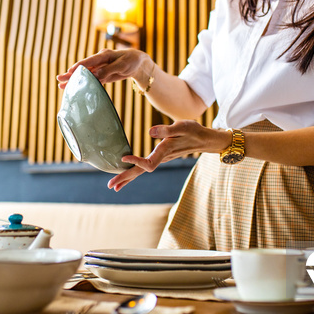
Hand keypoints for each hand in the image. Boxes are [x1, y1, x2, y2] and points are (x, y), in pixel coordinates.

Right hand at [57, 48, 148, 89]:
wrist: (138, 63)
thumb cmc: (131, 61)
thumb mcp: (122, 65)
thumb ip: (108, 70)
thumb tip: (95, 76)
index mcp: (104, 55)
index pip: (89, 62)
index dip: (79, 67)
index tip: (70, 71)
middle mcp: (100, 61)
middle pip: (83, 68)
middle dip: (71, 74)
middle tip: (59, 79)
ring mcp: (100, 68)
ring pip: (85, 74)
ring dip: (74, 80)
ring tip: (61, 85)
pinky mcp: (103, 75)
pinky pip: (91, 79)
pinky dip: (83, 83)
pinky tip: (74, 87)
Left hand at [107, 120, 230, 190]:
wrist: (203, 139)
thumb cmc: (193, 131)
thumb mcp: (181, 126)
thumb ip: (166, 129)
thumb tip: (150, 132)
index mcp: (165, 151)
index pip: (148, 163)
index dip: (136, 162)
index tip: (123, 158)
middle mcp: (161, 158)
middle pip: (140, 172)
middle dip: (125, 178)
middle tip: (110, 186)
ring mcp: (160, 159)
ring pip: (141, 172)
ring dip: (127, 178)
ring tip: (114, 187)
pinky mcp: (160, 157)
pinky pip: (144, 168)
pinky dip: (133, 173)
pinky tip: (127, 176)